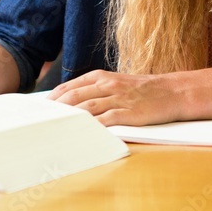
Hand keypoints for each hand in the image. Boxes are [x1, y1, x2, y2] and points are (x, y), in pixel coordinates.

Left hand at [47, 70, 181, 126]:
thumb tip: (71, 103)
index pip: (69, 87)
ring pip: (86, 107)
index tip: (40, 109)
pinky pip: (105, 120)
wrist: (171, 92)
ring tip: (53, 128)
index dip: (52, 98)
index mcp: (101, 77)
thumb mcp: (116, 83)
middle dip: (55, 109)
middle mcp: (107, 85)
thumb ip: (95, 90)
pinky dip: (91, 127)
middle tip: (40, 121)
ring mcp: (117, 98)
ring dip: (68, 118)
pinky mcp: (128, 113)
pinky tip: (80, 133)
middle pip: (73, 97)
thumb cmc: (142, 90)